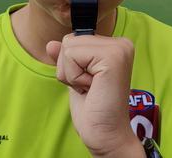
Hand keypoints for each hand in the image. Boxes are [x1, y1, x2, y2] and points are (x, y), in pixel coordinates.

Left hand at [46, 34, 144, 157]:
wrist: (105, 134)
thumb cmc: (93, 109)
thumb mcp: (75, 78)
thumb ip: (65, 59)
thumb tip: (50, 44)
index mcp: (115, 45)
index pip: (74, 39)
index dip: (72, 65)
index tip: (89, 83)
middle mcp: (121, 43)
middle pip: (70, 40)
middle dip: (70, 68)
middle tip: (90, 87)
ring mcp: (118, 48)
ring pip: (68, 47)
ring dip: (72, 74)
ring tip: (91, 88)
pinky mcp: (112, 57)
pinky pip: (72, 55)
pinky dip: (74, 76)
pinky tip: (92, 88)